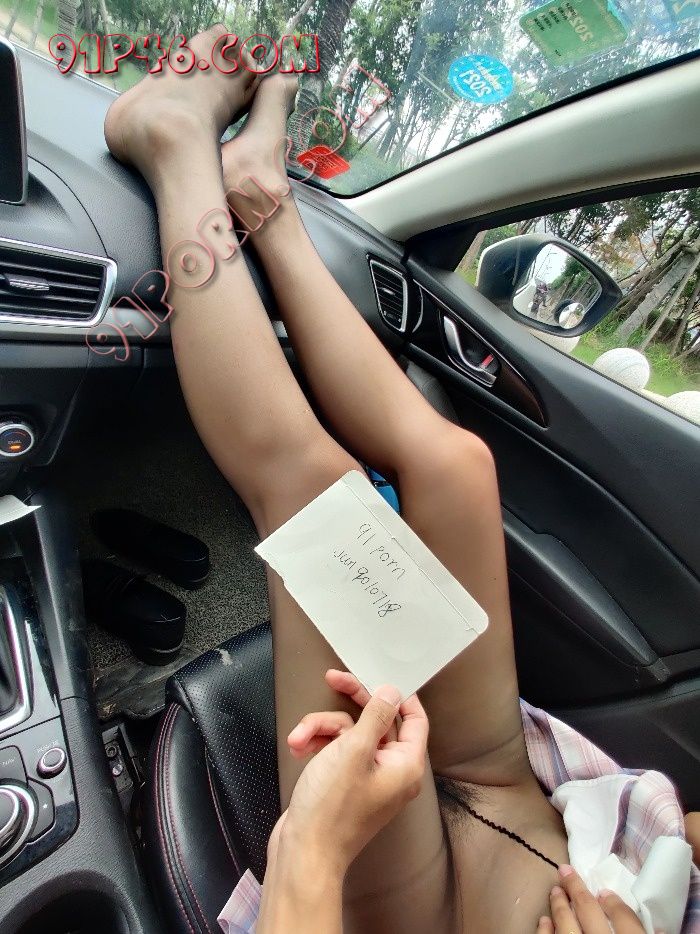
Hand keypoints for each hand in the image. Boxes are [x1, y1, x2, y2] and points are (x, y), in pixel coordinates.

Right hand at [278, 669, 428, 873]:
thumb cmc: (332, 807)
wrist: (302, 852)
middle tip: (332, 678)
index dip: (399, 696)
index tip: (379, 676)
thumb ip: (376, 715)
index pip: (415, 719)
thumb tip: (392, 692)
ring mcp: (366, 777)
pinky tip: (299, 748)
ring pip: (348, 733)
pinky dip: (316, 745)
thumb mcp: (354, 750)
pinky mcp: (343, 783)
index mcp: (405, 765)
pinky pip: (335, 750)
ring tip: (299, 738)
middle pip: (375, 720)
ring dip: (321, 728)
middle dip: (349, 702)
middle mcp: (390, 771)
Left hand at [537, 865, 646, 932]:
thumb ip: (647, 933)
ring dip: (559, 906)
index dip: (615, 904)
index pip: (626, 920)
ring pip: (566, 925)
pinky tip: (544, 921)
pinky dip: (545, 930)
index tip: (605, 892)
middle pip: (589, 912)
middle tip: (566, 871)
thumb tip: (657, 925)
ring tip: (555, 891)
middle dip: (576, 889)